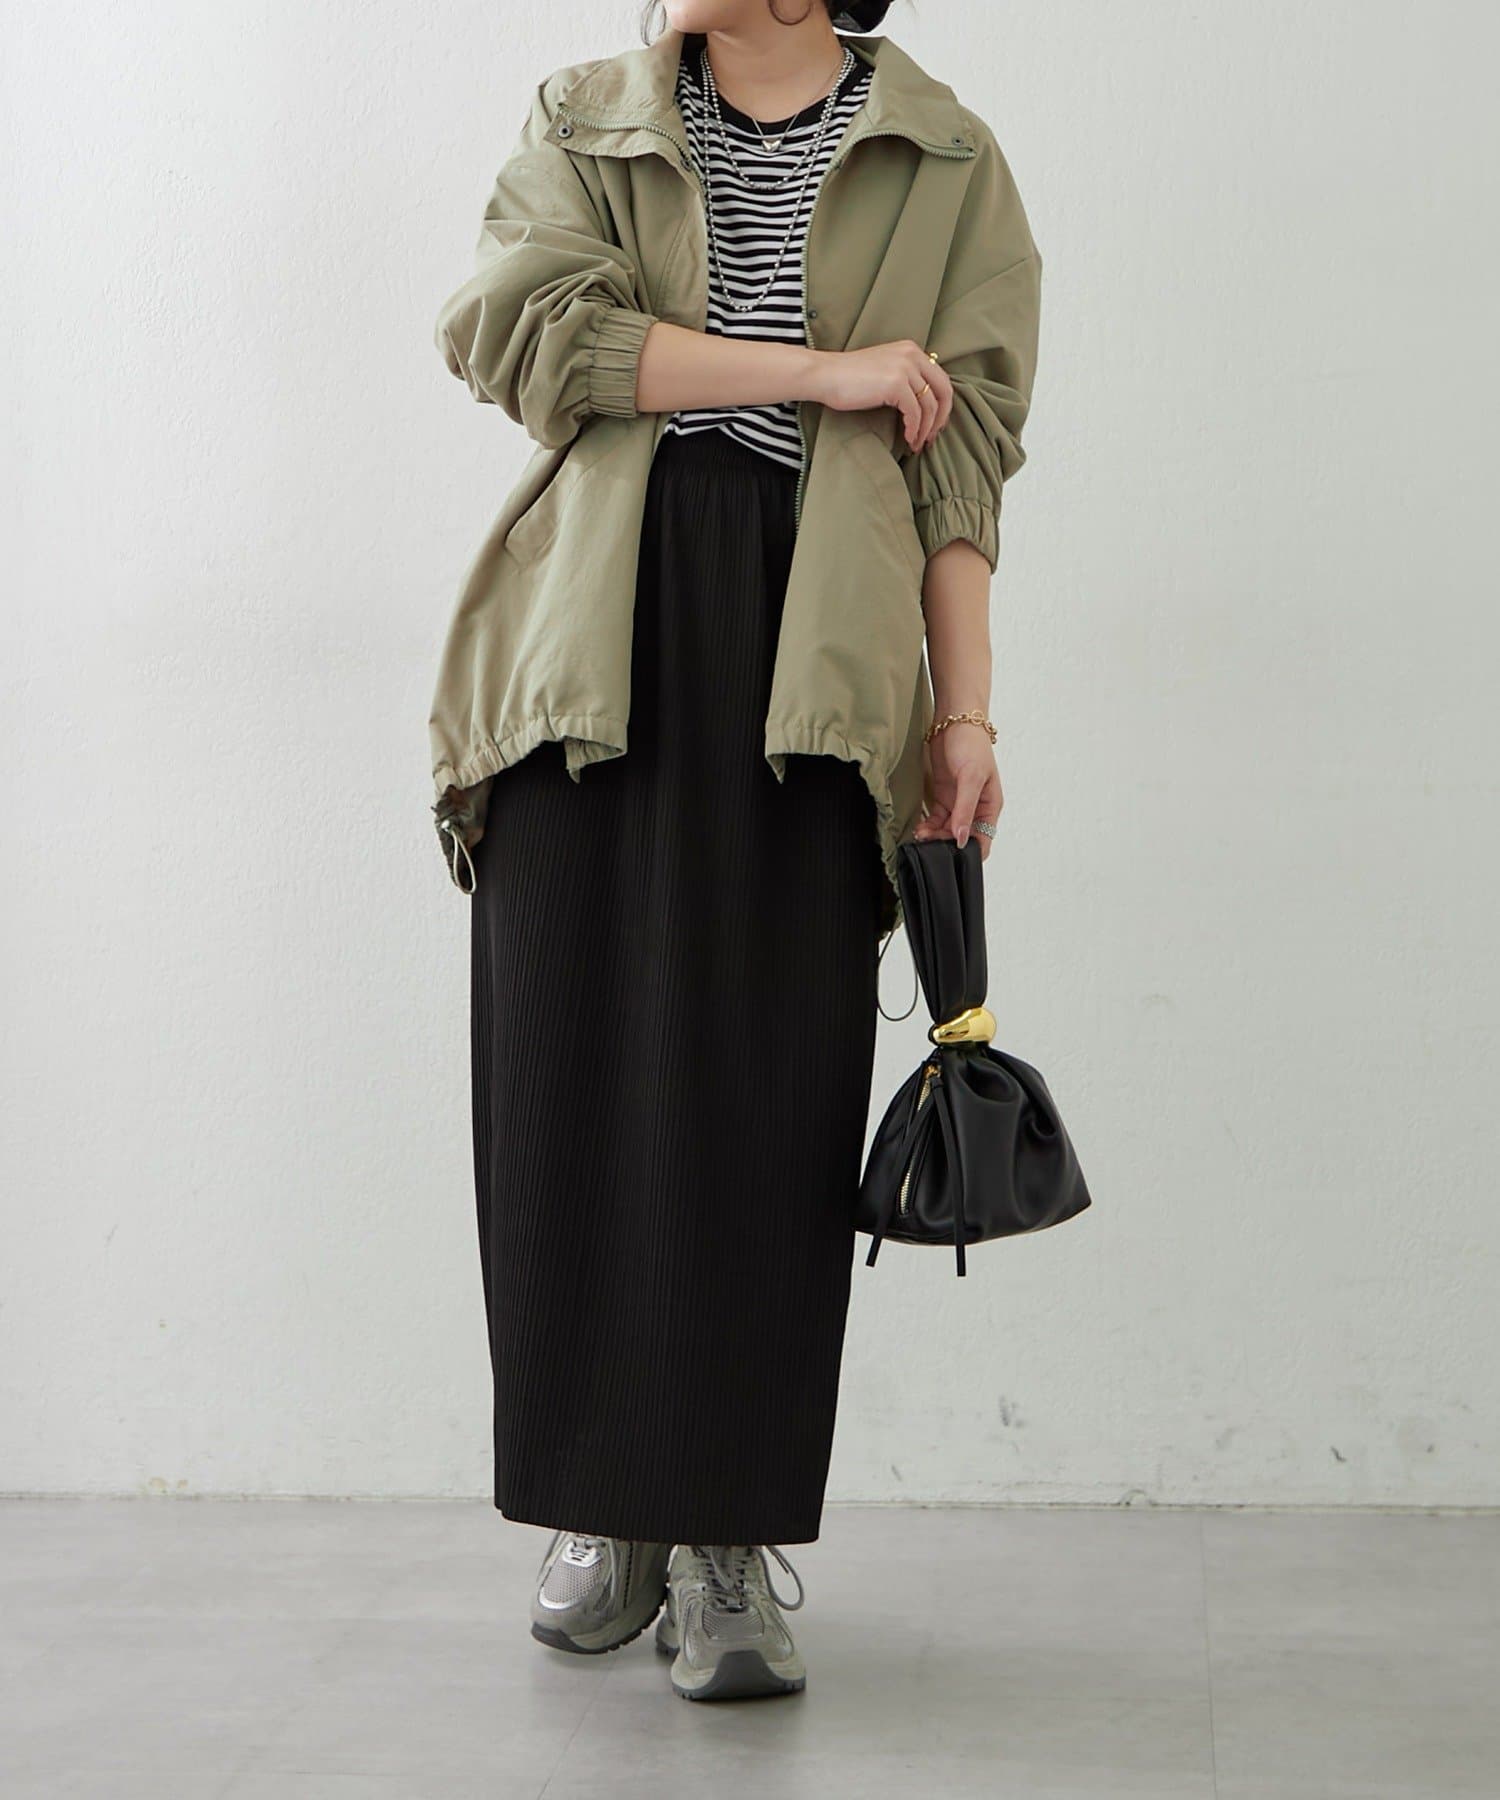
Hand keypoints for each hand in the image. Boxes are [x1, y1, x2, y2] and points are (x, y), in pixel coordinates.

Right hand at [809, 339, 953, 452]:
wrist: (825, 375)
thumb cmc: (848, 378)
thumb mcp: (884, 369)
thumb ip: (905, 377)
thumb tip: (924, 403)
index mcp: (911, 350)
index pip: (941, 379)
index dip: (942, 406)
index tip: (934, 425)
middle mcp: (912, 355)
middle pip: (943, 391)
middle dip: (940, 419)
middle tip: (931, 438)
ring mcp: (905, 368)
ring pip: (929, 406)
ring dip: (925, 430)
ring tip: (916, 444)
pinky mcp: (896, 384)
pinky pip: (915, 413)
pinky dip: (914, 430)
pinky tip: (908, 440)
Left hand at [912, 723, 1002, 859]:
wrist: (954, 721)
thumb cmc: (971, 745)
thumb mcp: (971, 778)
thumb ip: (966, 810)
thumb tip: (962, 839)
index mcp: (990, 806)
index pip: (983, 840)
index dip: (968, 851)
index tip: (950, 856)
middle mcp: (976, 808)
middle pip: (961, 837)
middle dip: (945, 843)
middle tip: (928, 842)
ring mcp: (959, 803)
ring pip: (947, 830)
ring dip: (934, 835)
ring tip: (920, 834)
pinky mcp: (944, 797)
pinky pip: (936, 819)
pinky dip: (928, 825)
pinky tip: (919, 827)